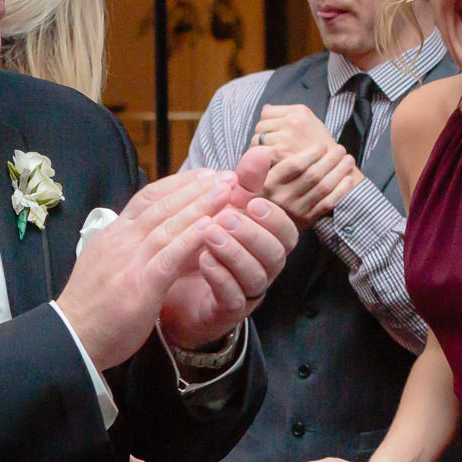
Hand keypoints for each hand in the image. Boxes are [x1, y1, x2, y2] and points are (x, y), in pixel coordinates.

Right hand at [54, 167, 232, 368]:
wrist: (71, 337)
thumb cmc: (94, 306)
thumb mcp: (111, 265)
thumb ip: (135, 248)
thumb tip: (163, 235)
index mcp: (114, 235)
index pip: (148, 199)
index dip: (178, 184)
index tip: (205, 175)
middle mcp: (121, 240)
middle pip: (162, 205)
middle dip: (197, 187)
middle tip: (227, 175)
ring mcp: (129, 260)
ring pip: (169, 224)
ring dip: (201, 205)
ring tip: (227, 191)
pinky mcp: (140, 284)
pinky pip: (169, 255)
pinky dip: (190, 238)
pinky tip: (211, 226)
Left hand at [157, 147, 301, 350]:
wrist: (174, 288)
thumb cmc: (208, 243)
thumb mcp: (225, 208)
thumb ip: (244, 184)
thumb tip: (260, 150)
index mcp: (267, 243)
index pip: (287, 232)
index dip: (274, 218)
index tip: (253, 202)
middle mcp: (263, 267)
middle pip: (275, 254)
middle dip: (253, 234)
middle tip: (226, 217)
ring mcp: (247, 291)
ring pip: (255, 276)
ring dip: (234, 253)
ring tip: (209, 235)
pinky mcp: (227, 311)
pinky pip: (232, 298)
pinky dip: (219, 278)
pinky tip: (202, 260)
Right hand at [252, 104, 363, 223]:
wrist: (266, 221)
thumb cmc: (264, 186)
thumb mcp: (255, 169)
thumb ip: (263, 142)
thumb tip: (267, 110)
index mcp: (268, 182)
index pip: (293, 165)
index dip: (311, 153)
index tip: (323, 144)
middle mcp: (280, 198)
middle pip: (312, 175)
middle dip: (330, 160)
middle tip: (341, 149)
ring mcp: (295, 210)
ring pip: (323, 188)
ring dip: (339, 171)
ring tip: (348, 159)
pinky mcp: (307, 220)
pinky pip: (328, 204)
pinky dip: (341, 190)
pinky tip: (349, 178)